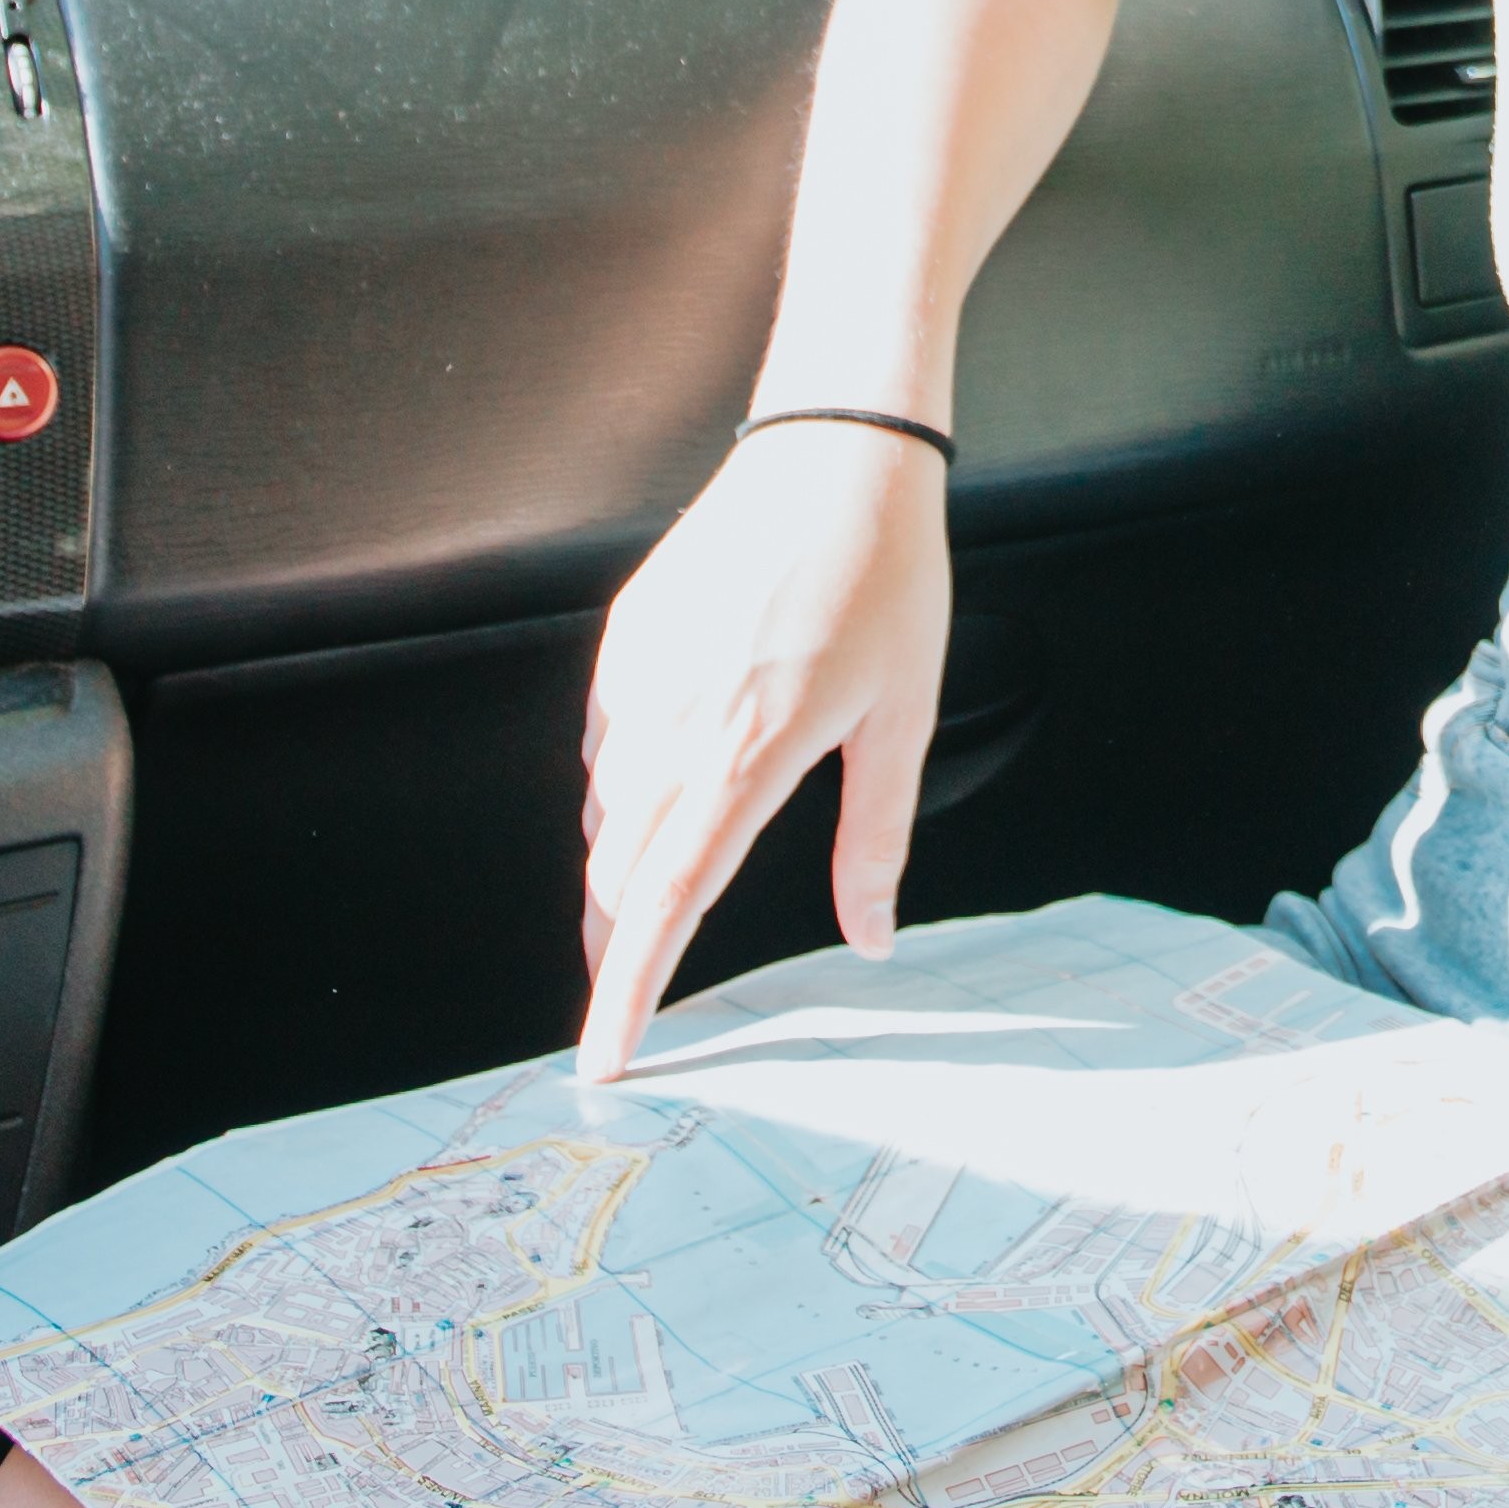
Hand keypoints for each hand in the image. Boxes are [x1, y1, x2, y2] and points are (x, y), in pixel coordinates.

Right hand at [574, 420, 949, 1076]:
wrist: (837, 453)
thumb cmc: (886, 581)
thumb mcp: (904, 719)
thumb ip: (875, 841)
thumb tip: (871, 936)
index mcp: (747, 754)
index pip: (667, 902)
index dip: (630, 990)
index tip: (604, 1054)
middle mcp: (676, 722)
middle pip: (621, 872)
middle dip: (624, 940)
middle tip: (643, 981)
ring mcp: (639, 676)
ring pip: (609, 809)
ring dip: (633, 854)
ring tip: (691, 844)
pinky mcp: (624, 639)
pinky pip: (606, 740)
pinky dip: (631, 776)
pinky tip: (686, 753)